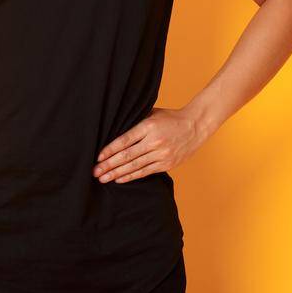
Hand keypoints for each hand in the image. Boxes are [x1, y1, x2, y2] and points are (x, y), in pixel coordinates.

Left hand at [93, 107, 209, 183]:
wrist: (196, 126)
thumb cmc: (172, 118)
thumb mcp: (153, 114)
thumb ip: (135, 122)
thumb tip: (114, 130)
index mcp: (149, 126)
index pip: (124, 140)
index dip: (109, 150)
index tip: (98, 157)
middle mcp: (155, 141)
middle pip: (127, 156)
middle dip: (109, 165)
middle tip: (95, 172)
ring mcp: (161, 154)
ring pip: (134, 166)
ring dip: (117, 173)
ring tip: (103, 178)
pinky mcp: (167, 163)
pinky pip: (146, 171)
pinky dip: (132, 176)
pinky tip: (120, 179)